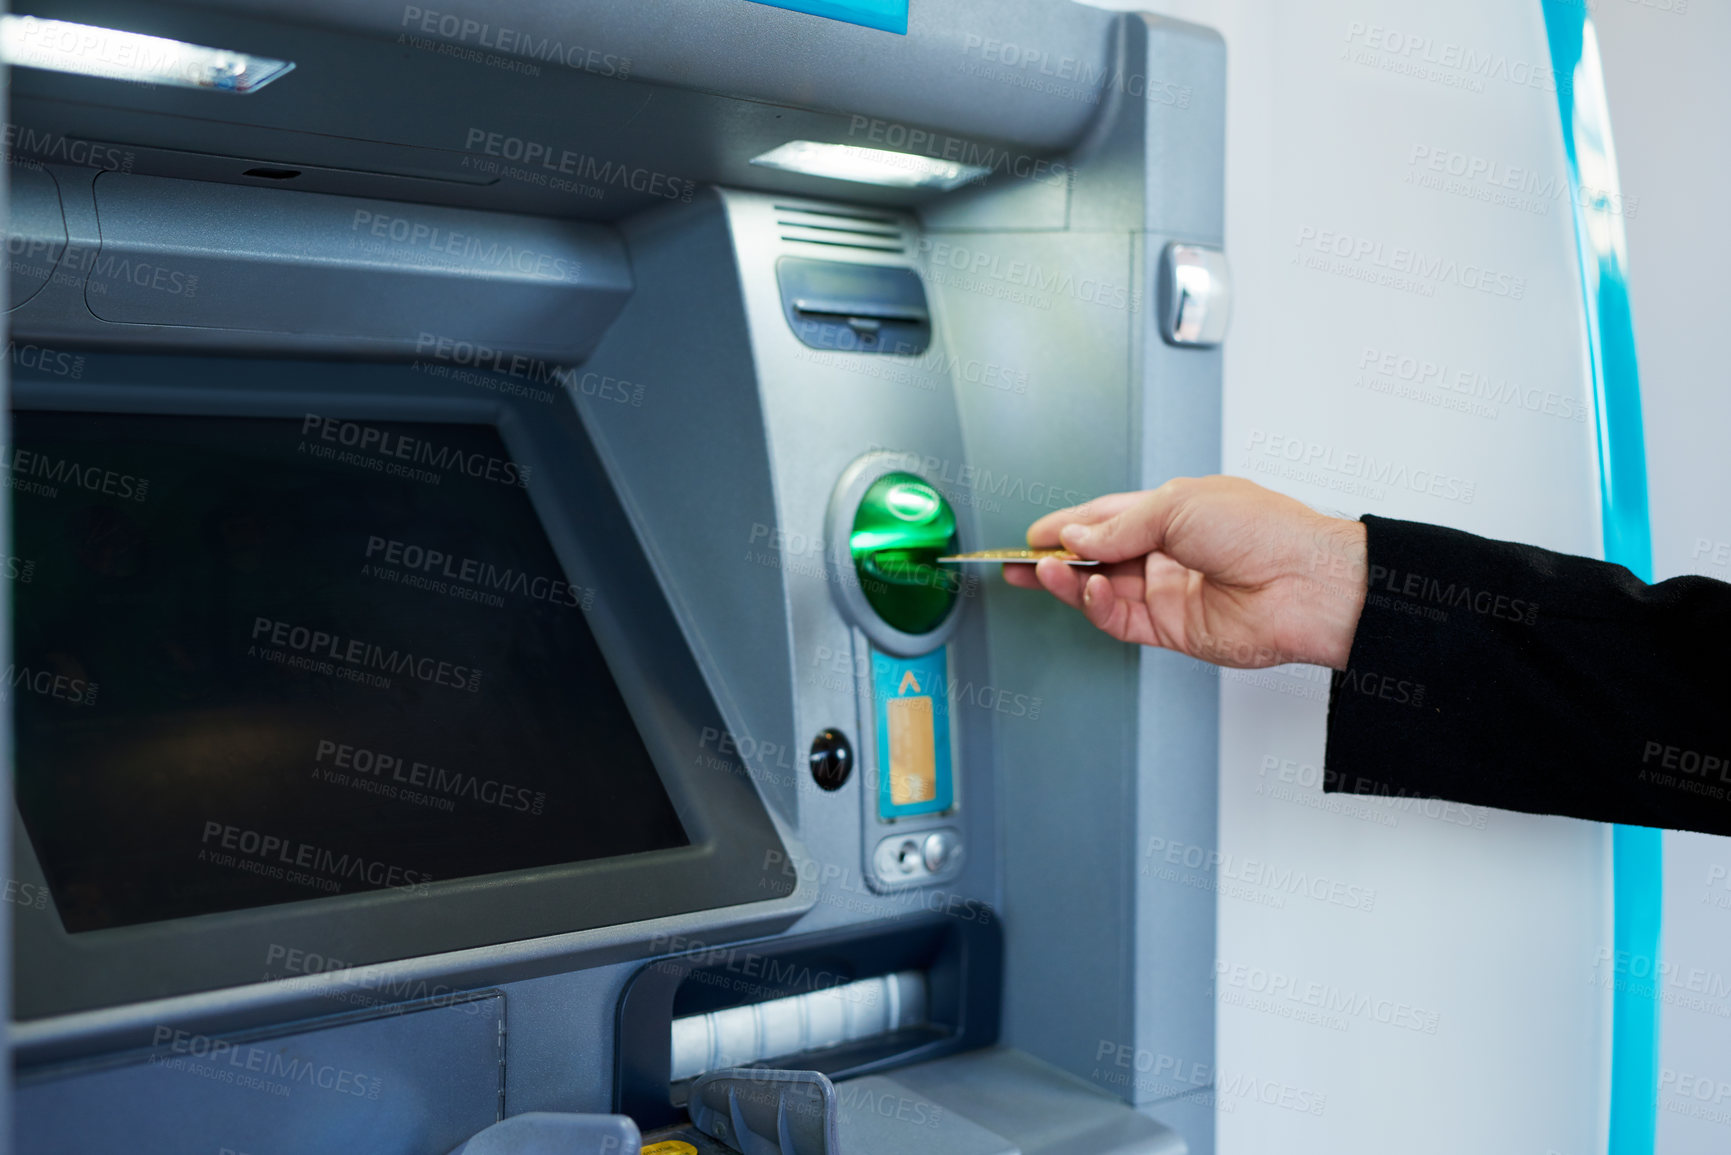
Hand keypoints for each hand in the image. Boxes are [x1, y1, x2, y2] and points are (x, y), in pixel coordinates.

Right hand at [1002, 476, 1367, 668]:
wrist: (1307, 583)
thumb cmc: (1264, 530)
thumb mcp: (1178, 505)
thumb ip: (1120, 524)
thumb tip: (1077, 533)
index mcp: (1172, 512)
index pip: (1105, 517)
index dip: (1066, 524)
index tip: (1032, 532)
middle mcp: (1167, 552)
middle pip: (1096, 556)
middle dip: (1055, 558)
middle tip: (1017, 561)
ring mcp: (1167, 592)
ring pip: (1101, 589)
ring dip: (1069, 581)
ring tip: (1042, 570)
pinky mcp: (1172, 629)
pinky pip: (1119, 619)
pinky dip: (1096, 605)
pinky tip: (1087, 588)